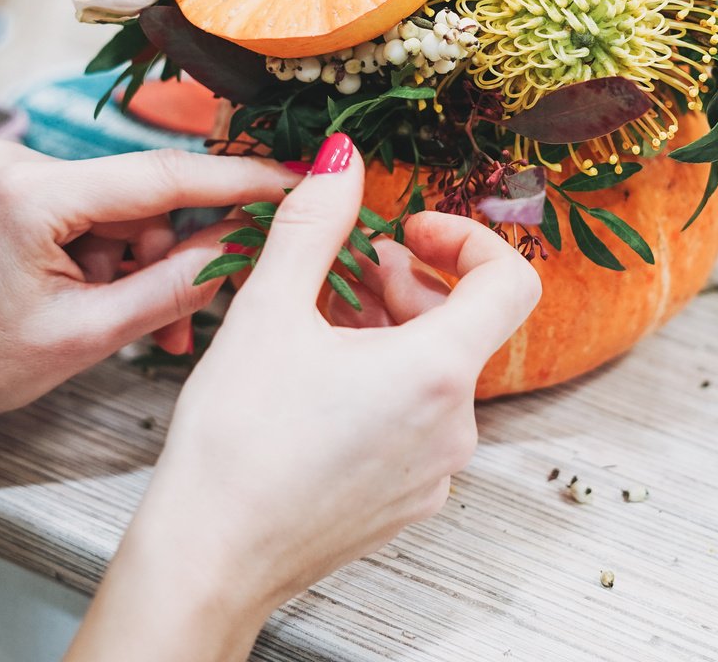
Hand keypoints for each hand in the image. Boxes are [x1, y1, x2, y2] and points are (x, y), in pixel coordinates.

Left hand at [0, 141, 296, 419]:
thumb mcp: (83, 337)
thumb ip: (171, 287)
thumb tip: (240, 248)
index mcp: (31, 195)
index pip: (160, 174)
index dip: (236, 179)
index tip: (291, 180)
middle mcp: (18, 161)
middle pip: (140, 196)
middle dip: (170, 255)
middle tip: (184, 323)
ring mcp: (8, 168)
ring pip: (117, 208)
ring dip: (137, 264)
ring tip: (126, 327)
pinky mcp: (6, 182)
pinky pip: (86, 211)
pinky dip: (105, 256)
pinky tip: (99, 301)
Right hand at [66, 133, 540, 661]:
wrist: (208, 558)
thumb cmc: (236, 443)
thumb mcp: (268, 309)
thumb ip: (314, 223)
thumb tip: (344, 158)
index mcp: (437, 372)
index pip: (510, 282)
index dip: (466, 239)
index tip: (409, 232)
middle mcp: (455, 427)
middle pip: (465, 327)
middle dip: (410, 284)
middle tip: (347, 271)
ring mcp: (435, 472)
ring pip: (435, 376)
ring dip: (390, 334)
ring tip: (320, 323)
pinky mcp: (406, 503)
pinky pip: (416, 423)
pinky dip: (382, 386)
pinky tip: (317, 383)